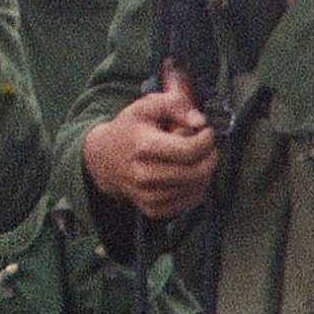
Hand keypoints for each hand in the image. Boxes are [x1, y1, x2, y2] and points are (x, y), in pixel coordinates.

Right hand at [81, 63, 218, 220]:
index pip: (188, 150)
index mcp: (143, 147)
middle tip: (208, 146)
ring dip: (205, 172)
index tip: (207, 131)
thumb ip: (175, 104)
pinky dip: (197, 188)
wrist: (103, 159)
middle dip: (210, 157)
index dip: (206, 140)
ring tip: (196, 158)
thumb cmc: (130, 129)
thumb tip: (199, 122)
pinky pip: (189, 202)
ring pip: (196, 189)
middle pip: (195, 172)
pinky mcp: (152, 209)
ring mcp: (147, 195)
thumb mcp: (147, 106)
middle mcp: (144, 175)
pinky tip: (189, 173)